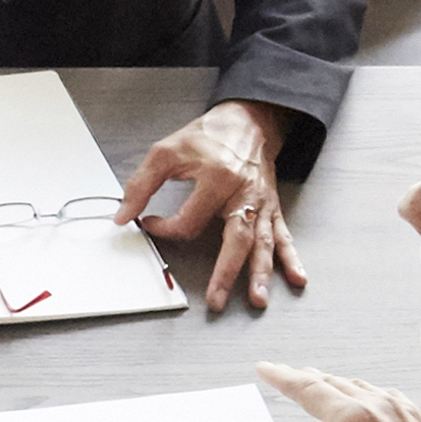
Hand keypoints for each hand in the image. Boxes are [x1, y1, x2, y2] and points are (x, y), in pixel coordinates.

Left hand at [119, 101, 307, 314]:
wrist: (249, 121)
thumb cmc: (210, 136)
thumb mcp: (167, 152)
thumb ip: (142, 184)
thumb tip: (124, 214)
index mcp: (218, 179)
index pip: (188, 220)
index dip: (165, 228)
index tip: (150, 224)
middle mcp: (243, 193)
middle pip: (236, 239)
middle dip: (226, 272)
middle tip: (216, 299)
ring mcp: (261, 203)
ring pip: (262, 243)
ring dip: (261, 273)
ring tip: (257, 298)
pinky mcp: (271, 207)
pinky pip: (282, 235)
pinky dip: (291, 257)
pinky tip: (296, 277)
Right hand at [248, 360, 420, 421]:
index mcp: (350, 420)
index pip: (306, 389)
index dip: (282, 377)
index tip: (267, 368)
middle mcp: (377, 406)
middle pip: (332, 381)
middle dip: (305, 377)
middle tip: (288, 374)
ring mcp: (402, 411)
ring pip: (361, 386)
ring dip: (337, 384)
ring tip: (324, 386)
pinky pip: (388, 397)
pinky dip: (368, 394)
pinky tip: (370, 403)